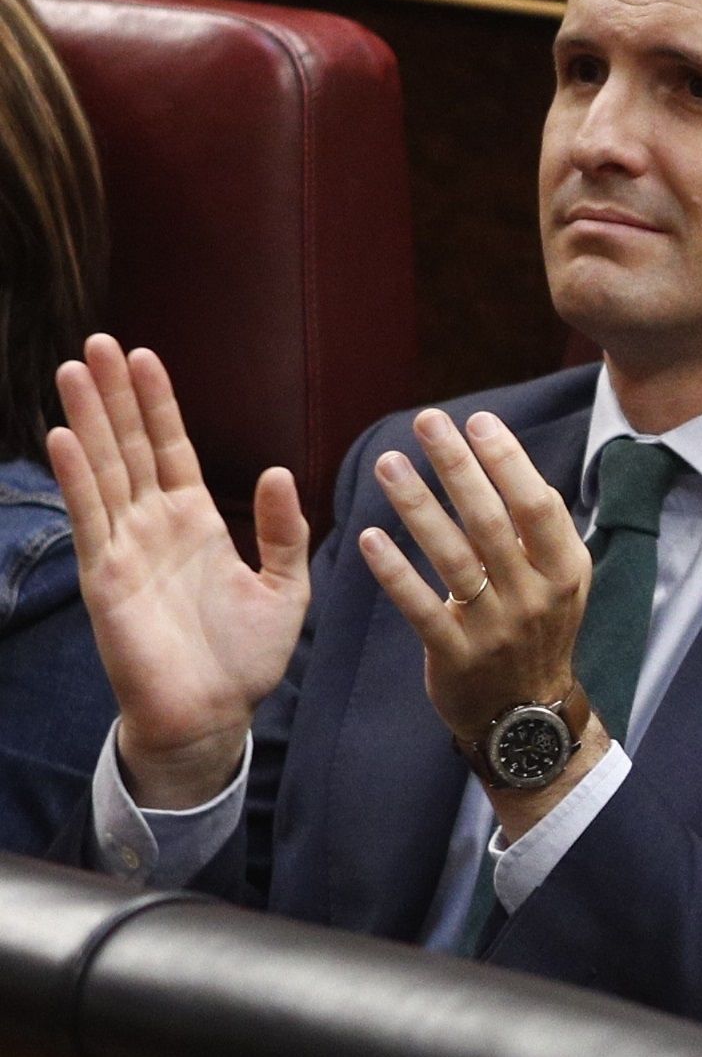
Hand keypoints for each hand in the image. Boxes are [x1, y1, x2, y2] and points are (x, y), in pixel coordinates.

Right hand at [49, 336, 308, 808]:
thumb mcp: (284, 586)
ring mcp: (126, 548)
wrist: (213, 715)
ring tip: (74, 369)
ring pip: (103, 470)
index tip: (144, 355)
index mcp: (195, 521)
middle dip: (115, 395)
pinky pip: (90, 518)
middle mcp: (154, 526)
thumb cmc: (246, 658)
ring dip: (88, 420)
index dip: (157, 403)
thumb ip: (283, 531)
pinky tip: (62, 436)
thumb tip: (280, 471)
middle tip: (97, 341)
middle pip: (129, 446)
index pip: (171, 448)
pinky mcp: (107, 578)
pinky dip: (77, 477)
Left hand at [355, 409, 591, 770]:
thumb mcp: (562, 582)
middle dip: (457, 466)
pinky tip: (369, 538)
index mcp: (565, 570)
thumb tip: (519, 468)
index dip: (508, 461)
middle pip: (490, 521)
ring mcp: (494, 627)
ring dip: (418, 506)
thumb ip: (546, 531)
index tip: (477, 420)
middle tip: (427, 422)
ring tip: (388, 464)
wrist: (525, 715)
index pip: (536, 504)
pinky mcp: (455, 655)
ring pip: (452, 557)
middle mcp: (534, 595)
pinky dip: (395, 572)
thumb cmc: (540, 631)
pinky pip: (420, 607)